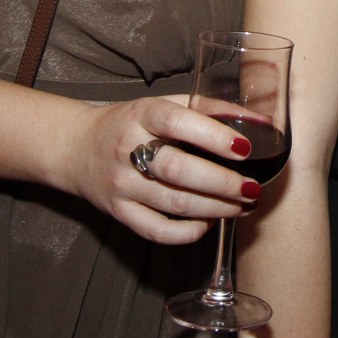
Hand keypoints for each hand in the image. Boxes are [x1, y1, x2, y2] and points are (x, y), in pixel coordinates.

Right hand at [54, 96, 261, 244]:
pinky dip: (188, 233)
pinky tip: (209, 223)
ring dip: (216, 208)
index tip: (244, 149)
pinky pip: (156, 231)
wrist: (76, 147)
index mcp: (141, 115)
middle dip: (222, 183)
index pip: (177, 122)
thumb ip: (208, 110)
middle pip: (178, 170)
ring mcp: (122, 184)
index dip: (213, 136)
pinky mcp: (119, 212)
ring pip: (174, 203)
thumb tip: (261, 121)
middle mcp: (128, 149)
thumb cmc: (131, 123)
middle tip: (252, 189)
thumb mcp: (163, 105)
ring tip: (243, 206)